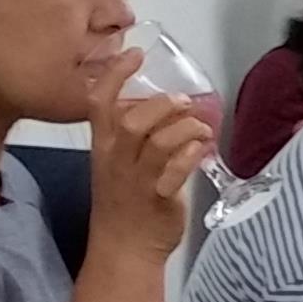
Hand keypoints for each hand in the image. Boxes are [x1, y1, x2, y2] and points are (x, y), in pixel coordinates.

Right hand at [85, 52, 213, 260]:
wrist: (124, 247)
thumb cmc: (126, 202)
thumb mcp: (120, 163)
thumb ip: (140, 135)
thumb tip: (174, 109)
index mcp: (103, 147)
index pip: (99, 103)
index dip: (115, 75)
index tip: (135, 54)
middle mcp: (116, 160)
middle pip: (131, 120)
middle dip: (161, 105)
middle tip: (184, 101)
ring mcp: (136, 180)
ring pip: (157, 142)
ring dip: (184, 128)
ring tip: (201, 127)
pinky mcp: (158, 198)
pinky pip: (175, 170)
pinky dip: (192, 154)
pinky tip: (203, 149)